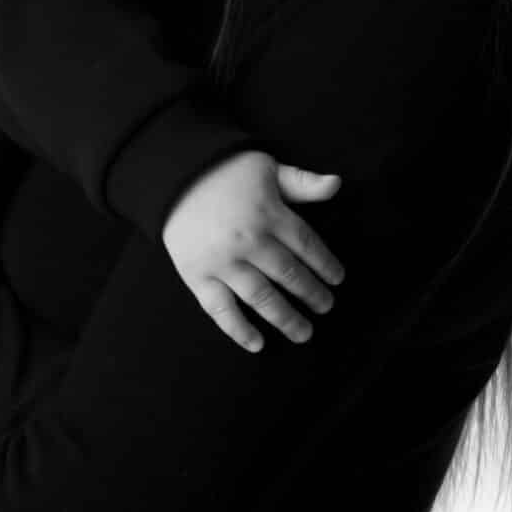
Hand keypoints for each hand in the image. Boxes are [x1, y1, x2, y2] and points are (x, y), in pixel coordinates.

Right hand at [160, 150, 345, 353]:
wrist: (174, 175)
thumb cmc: (226, 171)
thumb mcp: (268, 168)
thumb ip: (302, 182)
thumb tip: (337, 185)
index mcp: (270, 214)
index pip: (307, 245)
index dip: (326, 264)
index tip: (337, 279)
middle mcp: (249, 241)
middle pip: (289, 274)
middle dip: (312, 294)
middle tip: (326, 307)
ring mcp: (223, 262)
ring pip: (261, 297)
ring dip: (285, 318)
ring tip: (304, 333)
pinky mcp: (198, 276)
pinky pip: (221, 309)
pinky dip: (239, 329)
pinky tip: (257, 343)